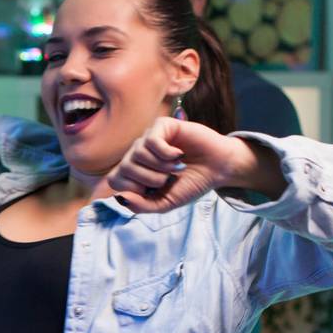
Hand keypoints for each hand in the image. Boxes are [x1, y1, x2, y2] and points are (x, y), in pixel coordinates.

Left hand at [106, 117, 251, 212]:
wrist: (218, 170)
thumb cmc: (191, 184)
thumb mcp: (165, 203)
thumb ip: (141, 206)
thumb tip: (121, 197)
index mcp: (135, 171)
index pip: (115, 179)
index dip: (133, 188)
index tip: (154, 190)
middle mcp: (138, 153)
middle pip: (124, 168)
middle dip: (149, 179)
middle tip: (168, 179)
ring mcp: (149, 138)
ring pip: (138, 154)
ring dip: (160, 167)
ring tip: (176, 167)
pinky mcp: (163, 126)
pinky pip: (151, 141)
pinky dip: (166, 153)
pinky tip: (178, 155)